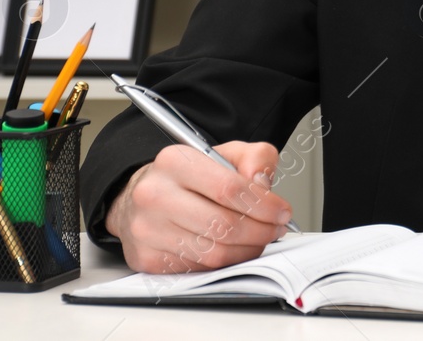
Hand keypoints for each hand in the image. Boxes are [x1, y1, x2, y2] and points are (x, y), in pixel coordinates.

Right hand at [105, 140, 294, 273]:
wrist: (140, 196)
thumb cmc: (187, 177)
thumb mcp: (224, 153)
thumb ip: (255, 158)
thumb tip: (263, 184)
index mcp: (175, 162)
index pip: (229, 188)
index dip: (264, 204)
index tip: (282, 212)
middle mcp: (155, 195)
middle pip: (223, 224)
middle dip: (261, 231)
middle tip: (276, 229)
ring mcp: (147, 230)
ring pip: (214, 252)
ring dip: (247, 249)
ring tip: (259, 238)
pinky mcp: (147, 258)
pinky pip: (199, 268)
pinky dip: (224, 262)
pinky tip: (232, 248)